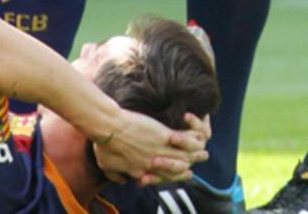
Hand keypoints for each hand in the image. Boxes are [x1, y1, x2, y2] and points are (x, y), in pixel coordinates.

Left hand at [92, 109, 209, 185]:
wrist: (109, 126)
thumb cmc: (103, 143)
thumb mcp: (105, 164)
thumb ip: (116, 175)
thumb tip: (122, 181)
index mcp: (141, 171)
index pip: (161, 179)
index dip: (171, 178)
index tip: (176, 176)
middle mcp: (154, 164)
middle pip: (177, 171)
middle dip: (186, 170)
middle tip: (192, 168)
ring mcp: (161, 151)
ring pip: (185, 158)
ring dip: (195, 155)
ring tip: (203, 152)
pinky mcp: (165, 136)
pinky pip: (185, 141)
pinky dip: (193, 139)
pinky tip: (199, 136)